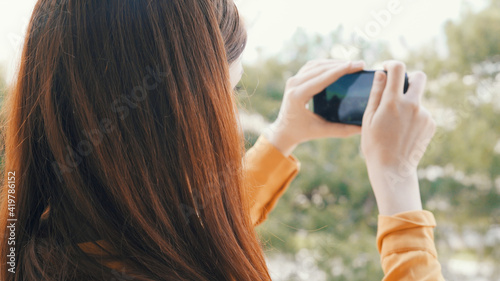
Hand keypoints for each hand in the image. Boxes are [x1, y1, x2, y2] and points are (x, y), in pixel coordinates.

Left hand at [263, 60, 365, 156]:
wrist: (284, 130)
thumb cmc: (302, 132)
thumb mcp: (322, 132)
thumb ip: (342, 130)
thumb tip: (362, 127)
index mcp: (297, 96)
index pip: (322, 78)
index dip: (340, 70)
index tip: (356, 65)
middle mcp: (293, 84)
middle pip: (320, 68)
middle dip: (341, 65)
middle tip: (360, 64)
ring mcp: (293, 80)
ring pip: (316, 64)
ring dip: (335, 63)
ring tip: (352, 64)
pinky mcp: (295, 78)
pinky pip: (312, 66)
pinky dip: (326, 64)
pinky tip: (339, 66)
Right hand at [361, 61, 435, 215]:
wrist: (393, 170)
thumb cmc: (374, 145)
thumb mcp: (368, 118)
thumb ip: (376, 93)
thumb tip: (381, 73)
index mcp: (394, 102)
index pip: (398, 68)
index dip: (391, 64)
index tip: (386, 68)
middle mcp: (413, 105)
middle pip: (419, 76)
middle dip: (409, 76)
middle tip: (397, 86)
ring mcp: (425, 115)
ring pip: (418, 98)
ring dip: (408, 102)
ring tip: (394, 122)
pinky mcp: (431, 124)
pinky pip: (421, 112)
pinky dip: (413, 116)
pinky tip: (402, 131)